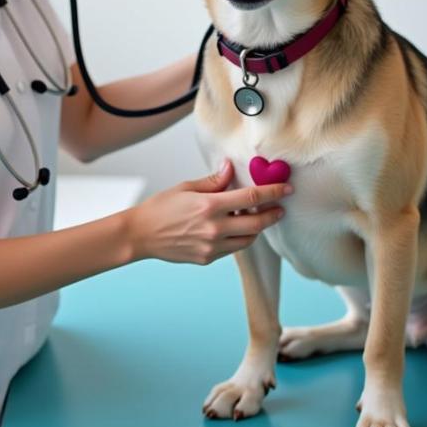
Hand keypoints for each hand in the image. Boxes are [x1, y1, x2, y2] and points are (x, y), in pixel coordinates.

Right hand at [125, 160, 291, 264]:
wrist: (141, 235)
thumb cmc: (161, 207)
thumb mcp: (186, 187)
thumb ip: (213, 181)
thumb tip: (230, 168)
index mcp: (209, 206)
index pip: (250, 197)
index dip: (272, 192)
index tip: (286, 188)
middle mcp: (214, 228)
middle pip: (256, 223)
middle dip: (272, 214)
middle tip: (280, 208)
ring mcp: (212, 246)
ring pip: (248, 239)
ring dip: (257, 228)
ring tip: (256, 217)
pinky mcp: (207, 258)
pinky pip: (232, 248)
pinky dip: (239, 237)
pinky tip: (234, 227)